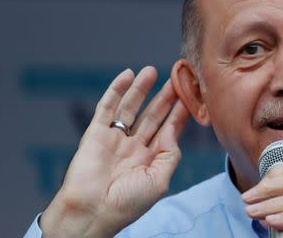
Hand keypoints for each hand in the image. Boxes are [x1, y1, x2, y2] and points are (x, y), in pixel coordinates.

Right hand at [41, 67, 189, 237]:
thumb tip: (174, 129)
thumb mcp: (159, 180)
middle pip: (153, 115)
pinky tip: (127, 75)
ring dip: (141, 88)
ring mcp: (114, 138)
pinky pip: (107, 107)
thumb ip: (170, 153)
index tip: (191, 94)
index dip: (179, 111)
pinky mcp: (95, 133)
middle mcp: (134, 146)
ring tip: (153, 71)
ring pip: (131, 107)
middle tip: (176, 77)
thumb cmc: (127, 204)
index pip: (168, 129)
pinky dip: (116, 90)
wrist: (91, 212)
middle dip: (165, 96)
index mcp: (150, 159)